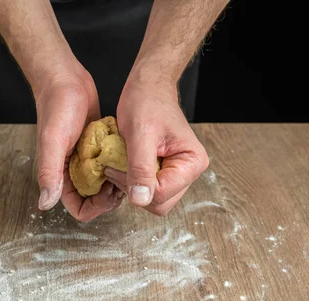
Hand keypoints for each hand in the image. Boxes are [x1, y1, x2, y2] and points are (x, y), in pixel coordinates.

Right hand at [34, 61, 123, 221]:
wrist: (65, 80)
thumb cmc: (56, 107)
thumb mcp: (53, 141)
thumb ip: (49, 173)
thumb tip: (45, 204)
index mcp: (59, 176)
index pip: (79, 208)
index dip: (96, 207)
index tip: (110, 192)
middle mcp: (72, 172)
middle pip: (95, 200)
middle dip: (111, 196)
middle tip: (125, 180)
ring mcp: (86, 161)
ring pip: (105, 185)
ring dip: (119, 181)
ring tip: (130, 168)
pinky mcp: (97, 149)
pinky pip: (111, 166)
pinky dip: (121, 165)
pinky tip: (130, 155)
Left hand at [107, 80, 208, 215]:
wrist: (147, 88)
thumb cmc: (146, 103)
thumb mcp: (140, 135)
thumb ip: (141, 168)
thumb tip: (141, 200)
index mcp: (192, 163)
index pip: (161, 195)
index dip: (135, 185)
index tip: (116, 165)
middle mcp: (188, 172)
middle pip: (158, 203)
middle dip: (134, 188)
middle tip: (117, 165)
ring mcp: (176, 174)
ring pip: (150, 200)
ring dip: (130, 185)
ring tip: (121, 162)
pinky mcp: (163, 173)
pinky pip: (146, 190)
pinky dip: (131, 182)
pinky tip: (124, 164)